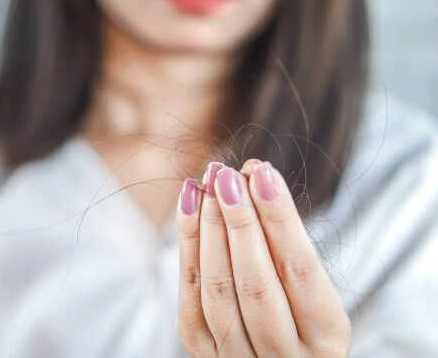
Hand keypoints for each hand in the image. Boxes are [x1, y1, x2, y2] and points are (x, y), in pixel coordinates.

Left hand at [176, 160, 350, 356]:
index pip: (300, 272)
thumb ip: (288, 249)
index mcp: (325, 342)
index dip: (280, 219)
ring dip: (210, 229)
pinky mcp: (204, 354)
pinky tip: (190, 206)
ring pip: (218, 291)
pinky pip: (190, 298)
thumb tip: (254, 178)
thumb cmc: (300, 319)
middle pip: (255, 284)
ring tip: (209, 184)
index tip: (263, 173)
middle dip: (239, 221)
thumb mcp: (313, 295)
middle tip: (228, 175)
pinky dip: (188, 247)